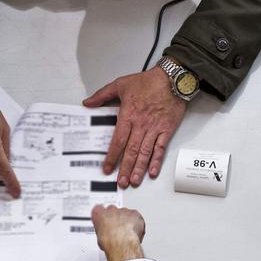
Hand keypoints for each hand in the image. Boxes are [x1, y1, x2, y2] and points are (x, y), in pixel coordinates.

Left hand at [83, 67, 186, 187]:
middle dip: (124, 168)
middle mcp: (141, 124)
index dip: (112, 156)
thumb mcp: (121, 83)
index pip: (118, 140)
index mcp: (128, 114)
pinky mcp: (167, 130)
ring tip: (133, 181)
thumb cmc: (148, 81)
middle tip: (120, 182)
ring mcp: (155, 128)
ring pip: (145, 152)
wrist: (173, 79)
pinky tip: (152, 172)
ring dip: (139, 168)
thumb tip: (87, 103)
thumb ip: (102, 95)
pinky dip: (157, 161)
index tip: (106, 168)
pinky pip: (161, 148)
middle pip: (131, 150)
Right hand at [91, 204, 145, 260]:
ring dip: (127, 221)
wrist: (121, 242)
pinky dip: (137, 223)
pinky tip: (135, 231)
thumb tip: (106, 236)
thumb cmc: (109, 241)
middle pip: (114, 211)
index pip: (99, 209)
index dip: (104, 216)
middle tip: (118, 229)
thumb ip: (103, 231)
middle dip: (116, 218)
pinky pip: (137, 217)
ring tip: (128, 233)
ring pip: (126, 213)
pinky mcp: (135, 214)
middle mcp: (111, 209)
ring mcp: (123, 210)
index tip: (105, 221)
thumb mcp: (99, 239)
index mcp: (99, 213)